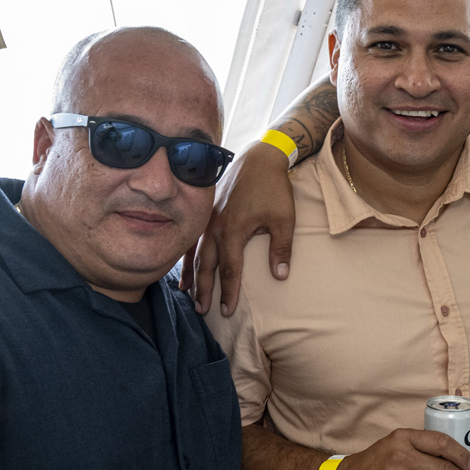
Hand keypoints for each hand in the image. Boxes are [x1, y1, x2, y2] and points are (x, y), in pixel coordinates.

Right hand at [180, 141, 297, 316]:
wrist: (260, 158)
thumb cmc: (274, 188)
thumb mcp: (284, 219)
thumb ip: (281, 249)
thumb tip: (279, 277)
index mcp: (234, 231)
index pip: (229, 270)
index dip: (228, 292)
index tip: (227, 311)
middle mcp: (216, 227)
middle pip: (206, 265)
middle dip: (204, 290)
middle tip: (202, 311)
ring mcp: (208, 218)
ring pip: (195, 252)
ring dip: (192, 275)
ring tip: (188, 295)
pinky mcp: (207, 211)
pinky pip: (193, 238)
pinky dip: (188, 255)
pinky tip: (185, 266)